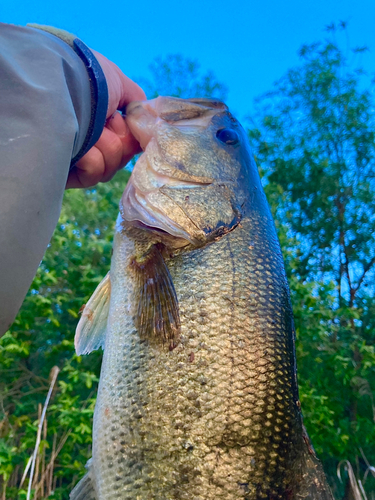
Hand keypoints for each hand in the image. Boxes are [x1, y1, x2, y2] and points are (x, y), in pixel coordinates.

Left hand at [66, 51, 145, 188]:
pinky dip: (92, 159)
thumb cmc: (88, 78)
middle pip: (122, 158)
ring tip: (92, 131)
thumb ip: (136, 101)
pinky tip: (81, 147)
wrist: (63, 82)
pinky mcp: (68, 172)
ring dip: (106, 147)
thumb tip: (146, 118)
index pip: (129, 145)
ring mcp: (79, 159)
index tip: (129, 124)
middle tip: (107, 123)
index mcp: (102, 124)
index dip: (132, 138)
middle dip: (119, 141)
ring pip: (111, 167)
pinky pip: (95, 174)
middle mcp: (91, 142)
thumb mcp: (118, 83)